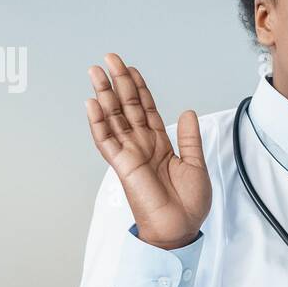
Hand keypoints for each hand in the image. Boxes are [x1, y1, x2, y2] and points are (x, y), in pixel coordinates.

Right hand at [85, 53, 210, 249]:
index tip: (132, 69)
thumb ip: (189, 138)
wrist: (181, 228)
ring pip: (113, 118)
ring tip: (95, 72)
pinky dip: (98, 122)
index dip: (140, 89)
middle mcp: (142, 146)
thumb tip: (188, 112)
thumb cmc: (188, 204)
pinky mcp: (122, 165)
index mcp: (160, 144)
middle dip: (118, 82)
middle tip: (109, 59)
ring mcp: (130, 154)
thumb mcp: (195, 165)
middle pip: (126, 107)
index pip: (146, 109)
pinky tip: (92, 103)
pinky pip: (106, 141)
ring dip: (103, 95)